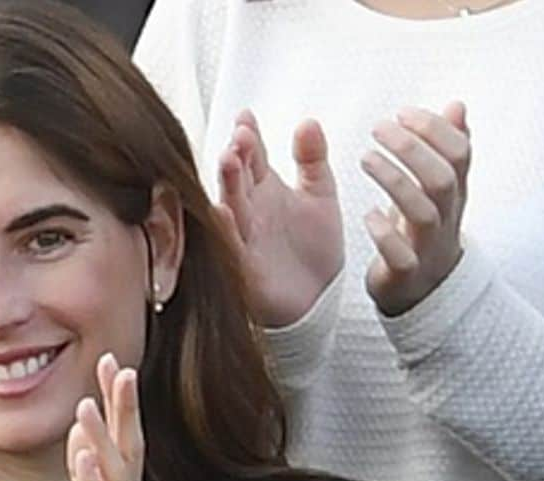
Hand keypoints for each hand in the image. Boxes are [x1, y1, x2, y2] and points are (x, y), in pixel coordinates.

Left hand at [65, 354, 152, 480]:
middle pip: (128, 448)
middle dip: (122, 404)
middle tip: (116, 361)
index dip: (116, 404)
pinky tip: (83, 453)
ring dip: (103, 437)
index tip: (110, 363)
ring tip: (90, 402)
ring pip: (116, 476)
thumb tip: (82, 450)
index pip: (120, 444)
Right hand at [215, 111, 343, 327]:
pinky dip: (225, 229)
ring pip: (230, 205)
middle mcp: (250, 211)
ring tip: (228, 159)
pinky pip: (231, 246)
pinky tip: (223, 211)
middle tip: (241, 135)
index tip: (247, 117)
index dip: (249, 136)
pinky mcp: (244, 266)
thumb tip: (308, 122)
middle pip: (238, 177)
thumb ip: (313, 160)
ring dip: (227, 184)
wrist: (317, 301)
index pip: (253, 157)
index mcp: (266, 191)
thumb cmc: (312, 252)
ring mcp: (244, 237)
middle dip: (237, 155)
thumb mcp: (320, 196)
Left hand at [361, 103, 470, 316]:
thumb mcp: (438, 189)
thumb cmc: (422, 231)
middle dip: (413, 149)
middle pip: (442, 178)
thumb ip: (444, 148)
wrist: (421, 293)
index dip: (435, 130)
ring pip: (422, 212)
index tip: (402, 112)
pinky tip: (366, 214)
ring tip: (365, 158)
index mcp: (453, 193)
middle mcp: (445, 217)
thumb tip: (457, 105)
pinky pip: (401, 255)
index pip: (459, 154)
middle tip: (379, 127)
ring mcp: (426, 246)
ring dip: (394, 181)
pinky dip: (384, 232)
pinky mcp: (404, 273)